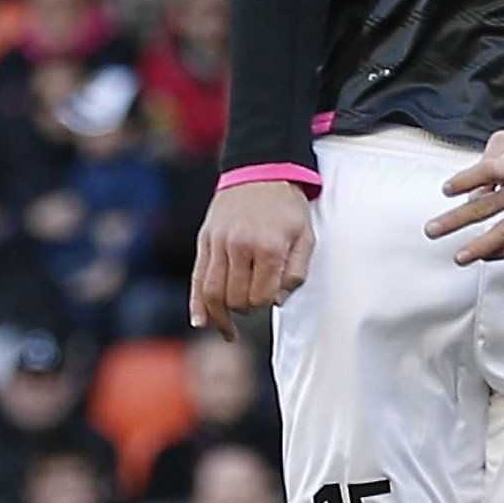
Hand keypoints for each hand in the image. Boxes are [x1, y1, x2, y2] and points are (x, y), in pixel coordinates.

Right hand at [188, 181, 312, 335]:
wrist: (259, 172)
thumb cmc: (287, 208)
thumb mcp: (306, 237)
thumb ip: (297, 272)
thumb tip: (276, 301)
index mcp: (268, 247)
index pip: (261, 296)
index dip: (267, 303)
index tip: (271, 296)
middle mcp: (239, 246)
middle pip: (236, 297)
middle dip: (247, 308)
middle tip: (255, 303)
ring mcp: (218, 243)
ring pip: (212, 292)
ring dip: (220, 315)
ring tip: (228, 330)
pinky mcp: (204, 240)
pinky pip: (197, 278)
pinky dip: (196, 303)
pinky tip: (200, 322)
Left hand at [425, 124, 503, 263]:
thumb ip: (489, 159)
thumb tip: (474, 188)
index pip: (485, 174)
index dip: (463, 182)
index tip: (447, 190)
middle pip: (488, 207)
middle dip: (456, 220)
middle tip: (434, 230)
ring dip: (480, 246)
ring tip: (460, 256)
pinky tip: (488, 256)